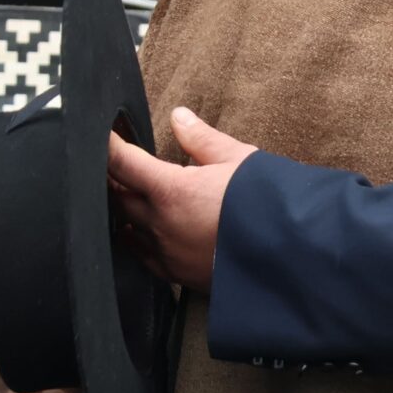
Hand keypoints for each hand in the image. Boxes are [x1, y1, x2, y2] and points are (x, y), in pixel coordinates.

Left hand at [106, 107, 254, 289]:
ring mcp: (166, 253)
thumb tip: (178, 117)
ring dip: (122, 208)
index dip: (107, 146)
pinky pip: (143, 255)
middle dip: (112, 177)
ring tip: (123, 193)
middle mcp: (160, 224)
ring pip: (127, 227)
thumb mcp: (237, 160)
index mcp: (170, 190)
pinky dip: (135, 239)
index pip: (122, 162)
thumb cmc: (266, 204)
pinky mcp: (177, 275)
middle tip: (112, 162)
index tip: (101, 135)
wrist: (292, 256)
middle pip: (118, 196)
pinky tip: (137, 232)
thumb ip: (201, 139)